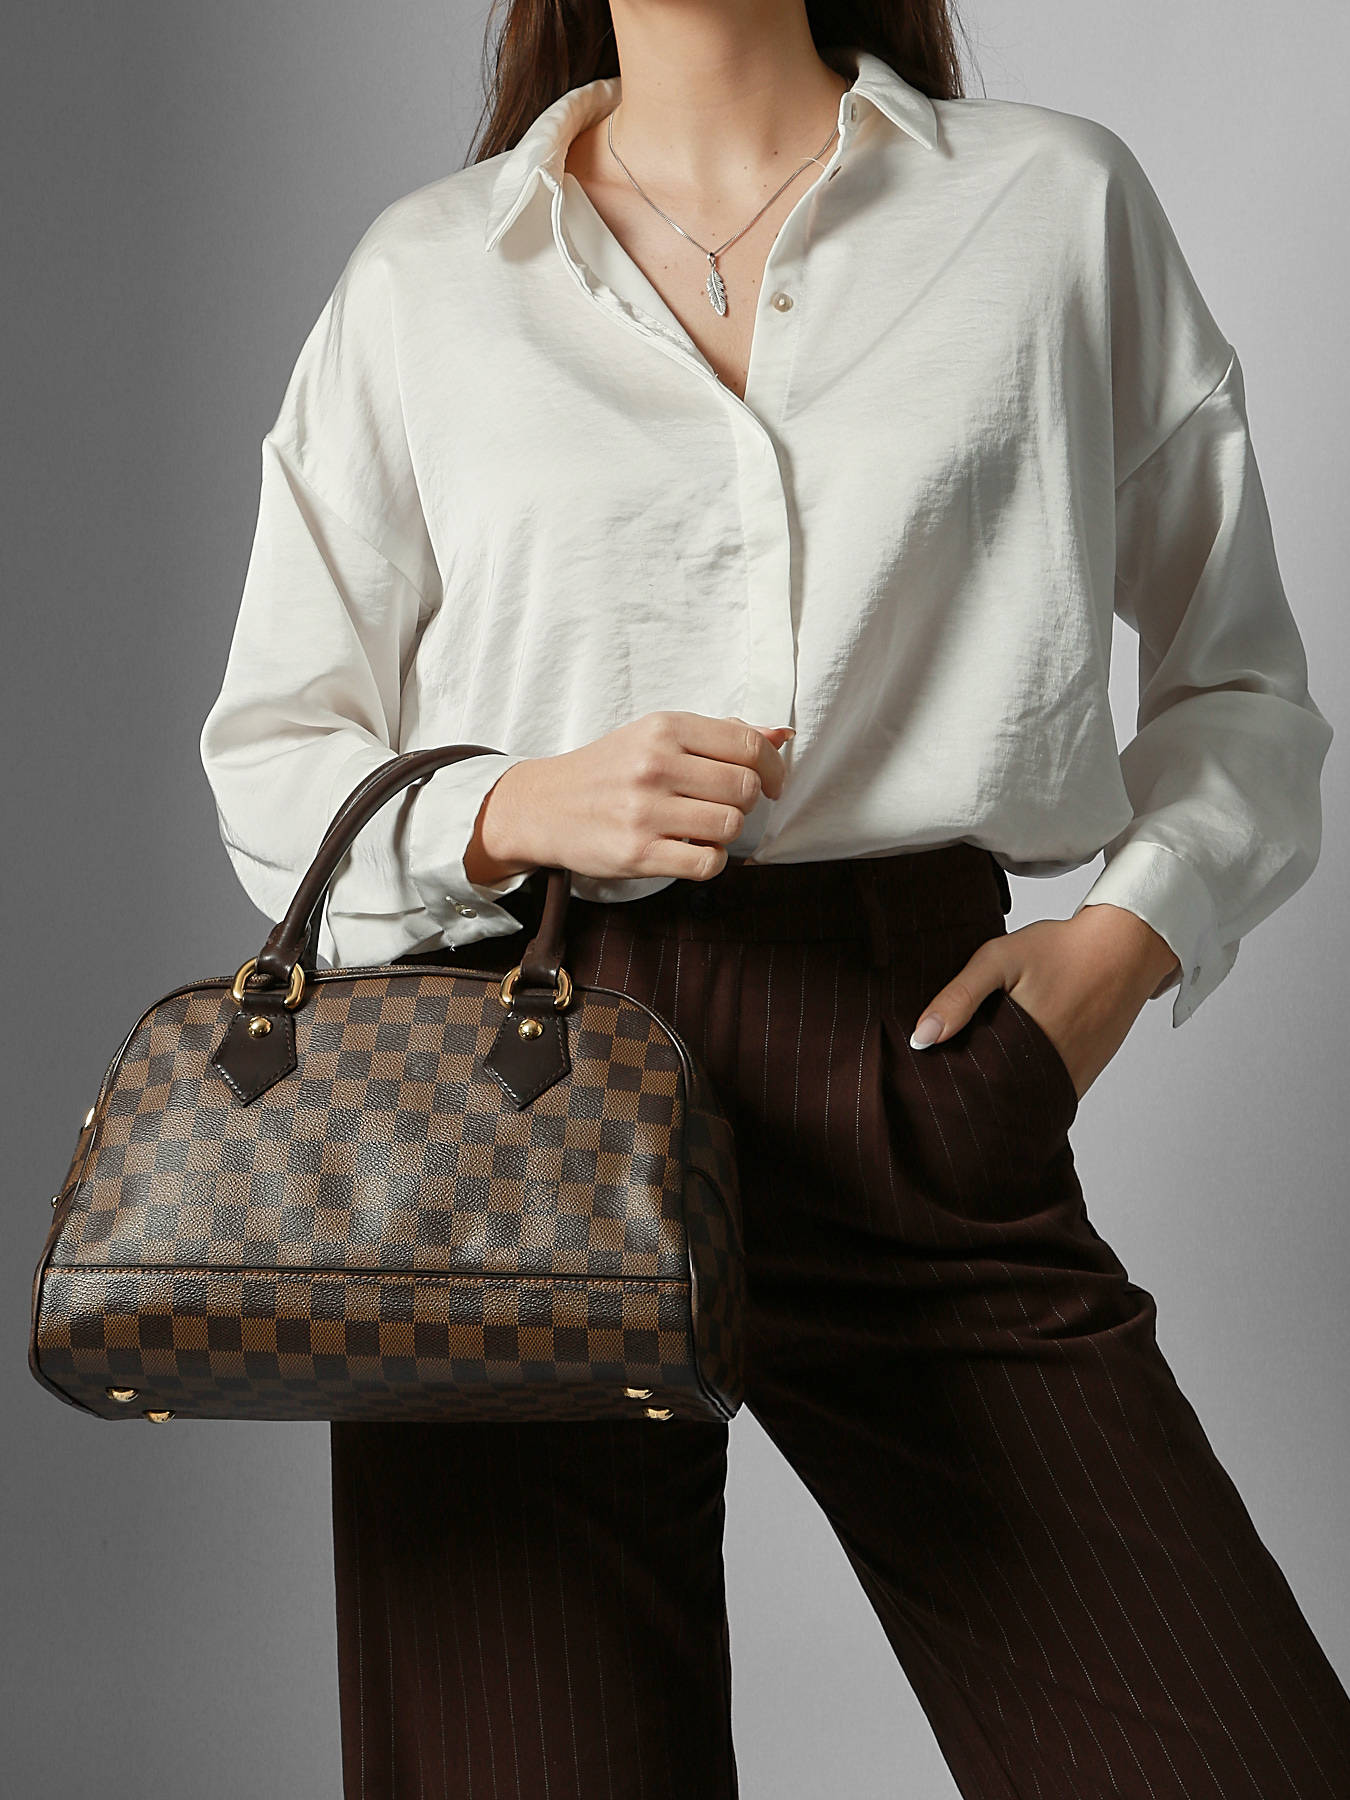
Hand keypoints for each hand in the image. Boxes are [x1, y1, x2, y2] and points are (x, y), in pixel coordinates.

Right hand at [465, 711, 795, 886]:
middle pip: (744, 788)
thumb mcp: (655, 737)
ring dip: (725, 832)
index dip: (772, 768)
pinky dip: (710, 860)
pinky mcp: (638, 853)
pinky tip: (692, 849)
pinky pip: (707, 862)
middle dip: (745, 802)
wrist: (543, 806)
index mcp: (664, 728)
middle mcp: (655, 765)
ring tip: (700, 826)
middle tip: (724, 806)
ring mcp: (646, 811)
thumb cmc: (607, 771)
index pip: (746, 744)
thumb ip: (718, 735)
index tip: (770, 784)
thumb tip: (780, 735)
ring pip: (730, 826)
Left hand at [907, 903, 1181, 1100]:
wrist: (1123, 947)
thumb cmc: (1061, 950)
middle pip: (998, 1098)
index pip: (975, 1086)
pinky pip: (1048, 1093)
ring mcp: (1072, 1077)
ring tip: (981, 1070)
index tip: (934, 1076)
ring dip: (1002, 1090)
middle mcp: (1051, 1070)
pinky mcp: (1085, 1075)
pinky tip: (1014, 1064)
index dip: (952, 1083)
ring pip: (1023, 1100)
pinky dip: (1028, 1085)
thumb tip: (922, 1038)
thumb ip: (959, 997)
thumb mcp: (998, 959)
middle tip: (954, 1075)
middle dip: (975, 1090)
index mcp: (1023, 1045)